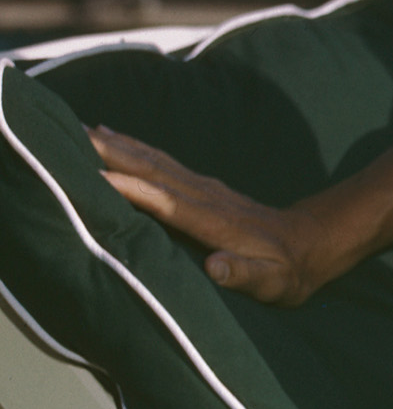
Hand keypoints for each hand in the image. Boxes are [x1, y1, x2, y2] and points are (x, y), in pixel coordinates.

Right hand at [89, 127, 328, 305]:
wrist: (311, 244)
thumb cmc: (287, 272)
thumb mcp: (273, 282)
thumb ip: (243, 275)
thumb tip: (215, 268)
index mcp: (214, 222)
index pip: (166, 202)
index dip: (132, 189)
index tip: (93, 177)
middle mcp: (204, 196)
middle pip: (150, 169)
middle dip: (109, 153)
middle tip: (65, 135)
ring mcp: (202, 187)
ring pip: (151, 159)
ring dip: (113, 142)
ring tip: (74, 126)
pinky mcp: (200, 185)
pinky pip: (158, 161)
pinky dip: (130, 146)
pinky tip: (109, 134)